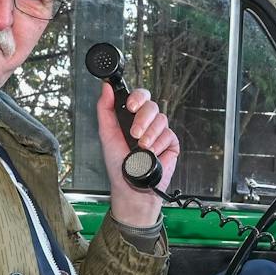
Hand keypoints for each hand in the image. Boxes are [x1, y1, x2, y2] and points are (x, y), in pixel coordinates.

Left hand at [96, 81, 180, 228]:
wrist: (132, 186)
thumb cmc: (118, 164)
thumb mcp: (106, 134)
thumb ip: (105, 109)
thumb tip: (105, 88)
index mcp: (131, 117)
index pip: (139, 97)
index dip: (138, 98)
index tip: (131, 107)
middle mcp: (146, 122)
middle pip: (151, 106)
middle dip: (143, 119)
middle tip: (134, 133)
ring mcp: (159, 132)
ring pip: (161, 120)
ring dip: (150, 134)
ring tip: (141, 147)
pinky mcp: (170, 143)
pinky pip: (169, 135)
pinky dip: (159, 145)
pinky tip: (152, 154)